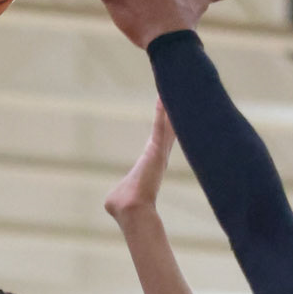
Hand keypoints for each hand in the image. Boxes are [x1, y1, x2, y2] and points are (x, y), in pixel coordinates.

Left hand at [105, 100, 175, 222]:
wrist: (131, 211)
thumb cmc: (123, 206)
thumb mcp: (117, 197)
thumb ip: (118, 193)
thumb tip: (113, 201)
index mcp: (151, 162)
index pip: (159, 137)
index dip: (165, 122)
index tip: (169, 107)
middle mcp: (158, 155)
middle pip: (168, 126)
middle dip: (172, 108)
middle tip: (179, 88)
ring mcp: (159, 152)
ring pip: (166, 123)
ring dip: (169, 105)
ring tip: (175, 83)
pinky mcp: (156, 150)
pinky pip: (160, 126)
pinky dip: (162, 111)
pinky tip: (163, 94)